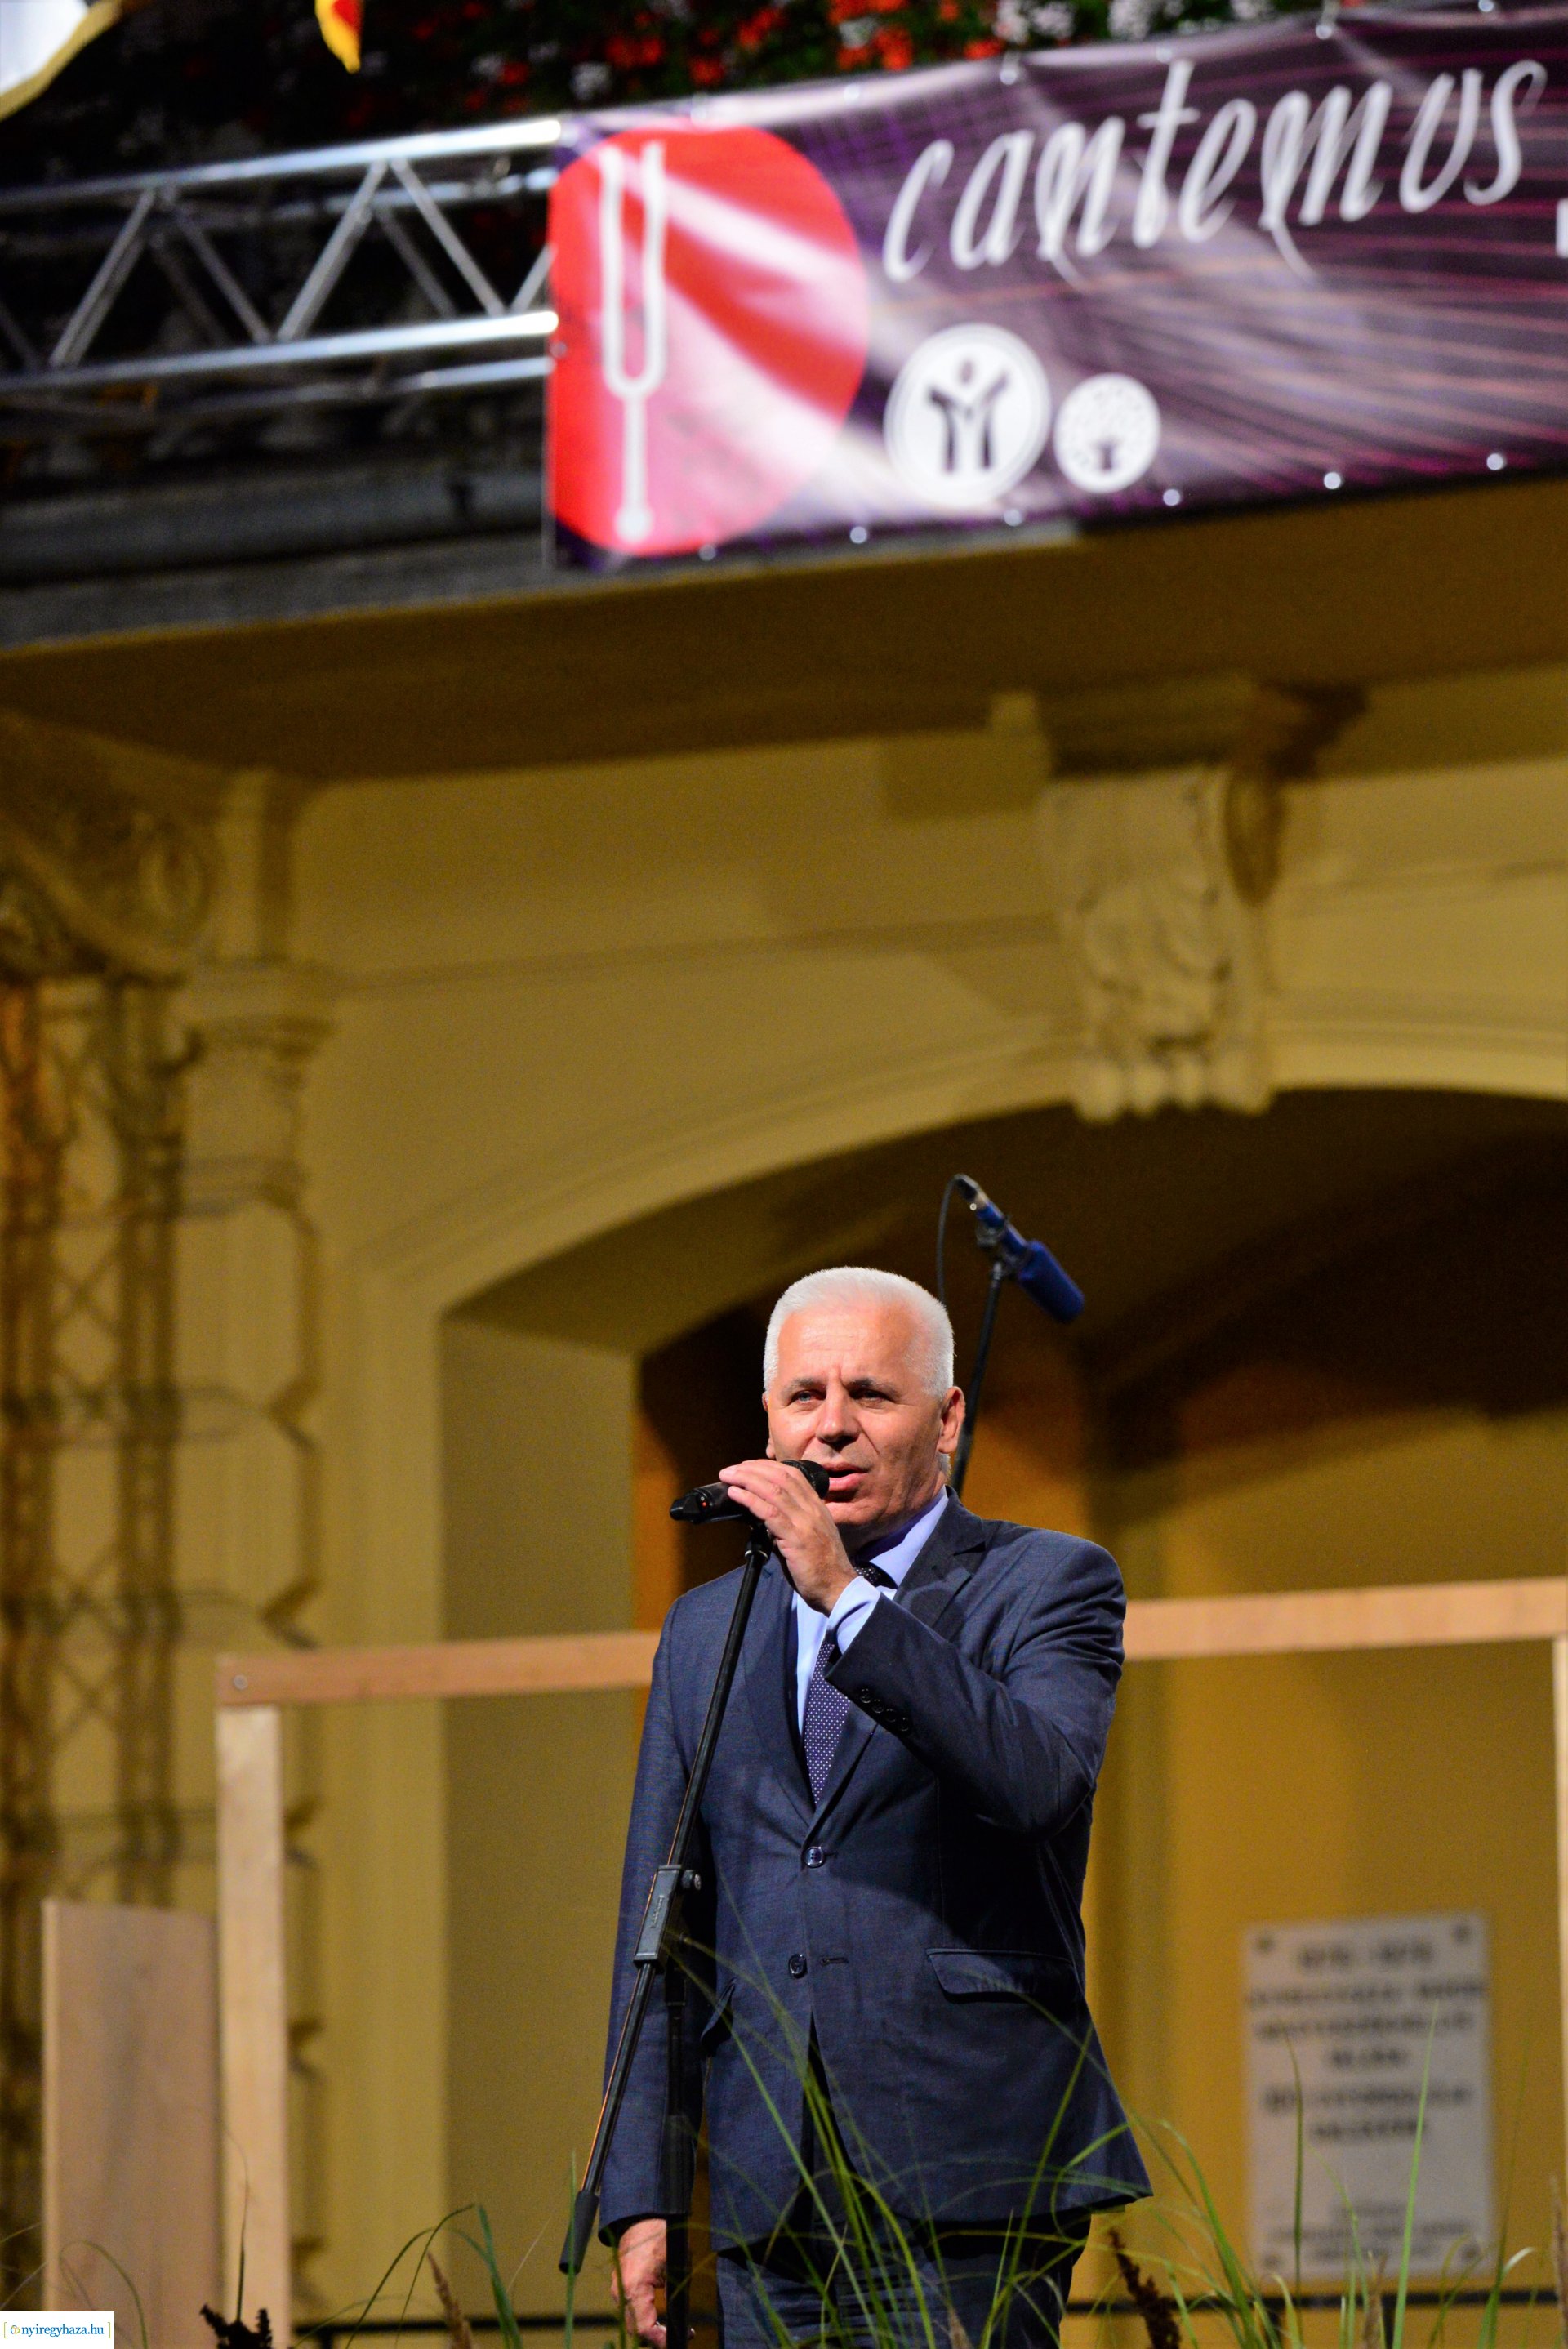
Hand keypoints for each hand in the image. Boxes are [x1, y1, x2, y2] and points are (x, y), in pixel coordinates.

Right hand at [612, 2218, 667, 2347]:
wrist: (642, 2218)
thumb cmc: (660, 2238)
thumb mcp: (675, 2268)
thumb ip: (675, 2298)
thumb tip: (681, 2323)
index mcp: (633, 2287)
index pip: (644, 2329)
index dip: (661, 2340)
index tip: (679, 2339)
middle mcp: (621, 2292)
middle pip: (636, 2330)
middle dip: (656, 2338)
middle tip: (679, 2336)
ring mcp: (617, 2290)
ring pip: (631, 2322)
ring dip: (649, 2329)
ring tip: (670, 2330)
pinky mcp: (619, 2287)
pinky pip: (629, 2311)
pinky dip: (643, 2318)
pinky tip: (658, 2319)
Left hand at [717, 1457, 855, 1613]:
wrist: (837, 1588)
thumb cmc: (820, 1567)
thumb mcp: (806, 1536)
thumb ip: (787, 1523)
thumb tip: (760, 1515)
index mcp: (816, 1507)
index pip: (792, 1474)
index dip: (768, 1466)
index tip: (748, 1466)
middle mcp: (812, 1509)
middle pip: (781, 1477)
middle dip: (753, 1469)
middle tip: (731, 1470)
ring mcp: (805, 1523)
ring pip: (774, 1490)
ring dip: (747, 1480)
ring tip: (728, 1477)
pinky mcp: (796, 1538)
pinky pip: (770, 1513)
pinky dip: (750, 1500)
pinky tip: (736, 1494)